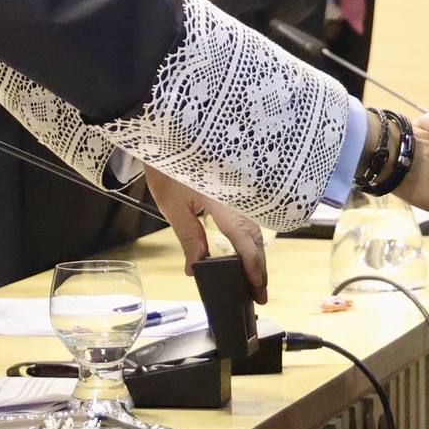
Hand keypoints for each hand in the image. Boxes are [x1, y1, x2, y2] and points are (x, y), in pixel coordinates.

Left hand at [143, 165, 268, 301]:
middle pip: (255, 237)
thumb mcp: (173, 206)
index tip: (257, 288)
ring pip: (255, 228)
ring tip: (255, 279)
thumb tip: (195, 269)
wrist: (169, 134)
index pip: (244, 240)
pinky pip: (249, 218)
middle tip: (259, 294)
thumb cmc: (168, 167)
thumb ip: (189, 238)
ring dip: (256, 254)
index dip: (252, 267)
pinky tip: (247, 252)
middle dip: (259, 267)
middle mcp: (238, 196)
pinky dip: (250, 238)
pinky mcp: (237, 189)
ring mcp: (240, 192)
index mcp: (224, 199)